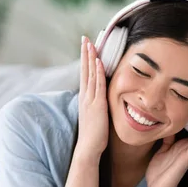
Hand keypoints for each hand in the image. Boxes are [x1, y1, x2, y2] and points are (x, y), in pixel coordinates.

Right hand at [75, 36, 108, 161]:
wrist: (88, 148)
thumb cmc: (93, 136)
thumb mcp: (95, 116)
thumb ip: (98, 105)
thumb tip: (103, 99)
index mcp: (85, 99)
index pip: (85, 75)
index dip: (85, 60)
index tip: (86, 47)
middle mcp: (85, 97)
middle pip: (85, 71)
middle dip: (85, 54)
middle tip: (85, 38)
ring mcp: (90, 100)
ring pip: (90, 75)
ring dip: (90, 58)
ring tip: (90, 44)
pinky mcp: (97, 105)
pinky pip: (98, 86)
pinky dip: (98, 73)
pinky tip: (98, 62)